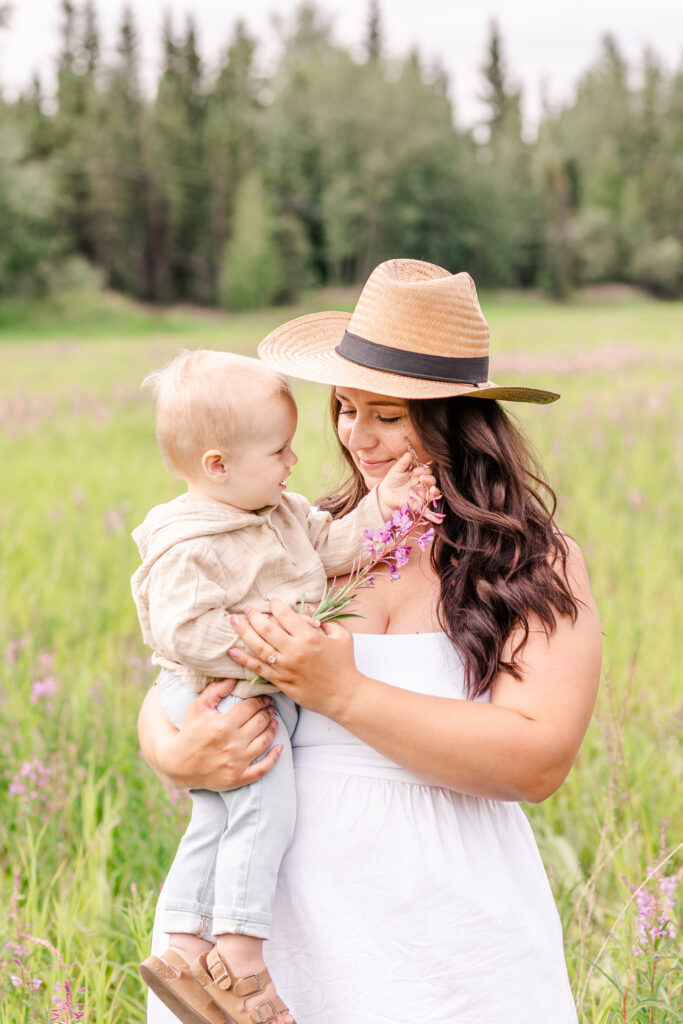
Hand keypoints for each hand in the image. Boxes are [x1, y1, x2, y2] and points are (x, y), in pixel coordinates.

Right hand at [139, 678, 280, 789]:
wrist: (178, 765)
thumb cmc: (189, 732)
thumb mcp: (198, 707)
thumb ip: (215, 690)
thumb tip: (233, 679)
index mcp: (223, 725)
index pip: (251, 707)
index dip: (260, 700)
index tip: (263, 699)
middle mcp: (232, 744)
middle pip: (261, 722)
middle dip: (267, 712)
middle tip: (269, 709)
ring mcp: (237, 762)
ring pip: (265, 741)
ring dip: (273, 730)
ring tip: (273, 723)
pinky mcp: (238, 778)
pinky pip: (263, 768)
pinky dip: (274, 758)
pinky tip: (279, 748)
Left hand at [228, 599, 361, 719]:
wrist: (343, 695)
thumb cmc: (345, 665)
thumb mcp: (342, 637)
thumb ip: (328, 621)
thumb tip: (310, 609)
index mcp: (310, 637)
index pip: (285, 615)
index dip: (275, 605)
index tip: (271, 601)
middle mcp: (295, 651)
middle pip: (267, 628)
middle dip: (254, 616)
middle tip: (246, 609)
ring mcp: (285, 667)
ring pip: (258, 646)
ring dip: (243, 632)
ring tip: (234, 621)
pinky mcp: (280, 681)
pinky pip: (257, 668)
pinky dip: (243, 659)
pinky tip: (232, 650)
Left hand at [376, 451, 441, 521]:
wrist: (384, 494)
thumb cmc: (392, 479)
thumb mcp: (396, 470)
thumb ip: (403, 463)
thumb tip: (408, 453)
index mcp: (419, 474)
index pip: (427, 471)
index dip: (424, 470)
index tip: (416, 471)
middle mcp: (423, 484)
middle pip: (432, 481)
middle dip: (429, 479)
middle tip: (422, 478)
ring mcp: (422, 495)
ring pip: (432, 494)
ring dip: (434, 493)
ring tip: (432, 491)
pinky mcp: (418, 506)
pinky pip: (427, 511)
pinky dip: (433, 516)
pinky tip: (439, 521)